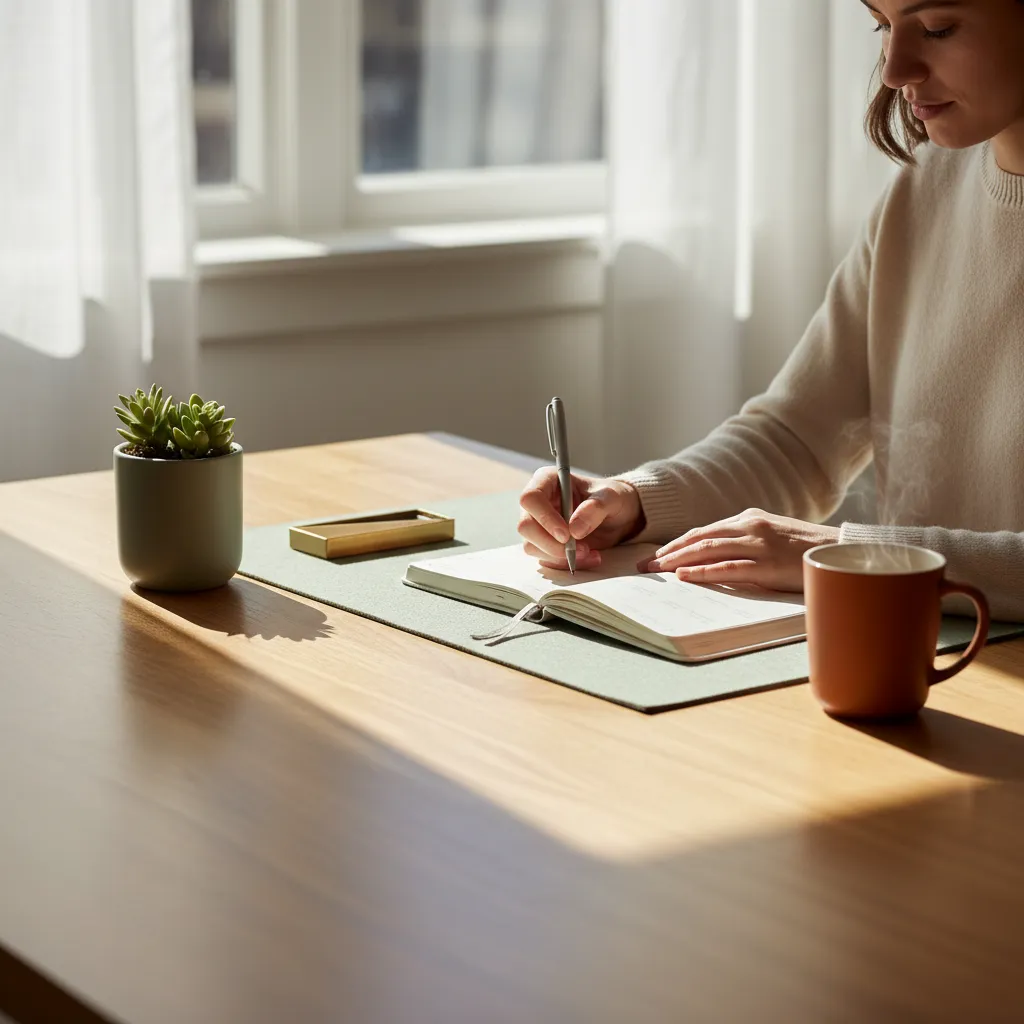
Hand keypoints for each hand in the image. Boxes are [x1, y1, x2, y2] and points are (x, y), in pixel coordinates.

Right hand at [518, 468, 643, 569]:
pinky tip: (588, 556)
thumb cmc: (612, 499)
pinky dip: (566, 563)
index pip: (531, 498)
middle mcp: (537, 502)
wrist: (618, 516)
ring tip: (590, 552)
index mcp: (547, 480)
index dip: (545, 518)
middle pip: (525, 526)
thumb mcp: (612, 498)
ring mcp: (538, 524)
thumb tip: (575, 529)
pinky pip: (545, 559)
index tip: (566, 535)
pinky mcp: (543, 543)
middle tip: (581, 549)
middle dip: (551, 544)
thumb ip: (596, 508)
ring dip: (560, 556)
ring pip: (532, 546)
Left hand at [641, 509, 839, 590]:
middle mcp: (750, 526)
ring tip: (654, 571)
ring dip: (676, 561)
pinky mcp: (768, 564)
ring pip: (707, 549)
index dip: (676, 544)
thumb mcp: (773, 538)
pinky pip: (728, 568)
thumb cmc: (808, 550)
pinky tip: (684, 577)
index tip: (654, 556)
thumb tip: (715, 558)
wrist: (844, 552)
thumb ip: (746, 542)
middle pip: (698, 538)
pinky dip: (702, 572)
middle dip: (667, 552)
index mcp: (749, 519)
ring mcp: (758, 544)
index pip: (703, 531)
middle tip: (642, 566)